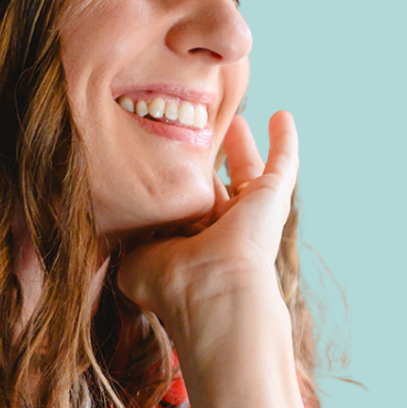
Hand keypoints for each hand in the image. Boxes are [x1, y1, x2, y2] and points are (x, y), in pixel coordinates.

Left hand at [117, 110, 297, 327]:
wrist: (212, 291)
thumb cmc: (171, 283)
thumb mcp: (136, 259)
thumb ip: (129, 238)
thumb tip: (121, 223)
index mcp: (190, 244)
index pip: (181, 209)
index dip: (172, 188)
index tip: (157, 162)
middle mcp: (221, 229)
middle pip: (214, 186)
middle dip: (207, 163)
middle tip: (199, 134)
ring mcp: (250, 214)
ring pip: (247, 171)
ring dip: (242, 145)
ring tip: (235, 119)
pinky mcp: (272, 198)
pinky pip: (283, 163)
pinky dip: (285, 139)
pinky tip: (282, 116)